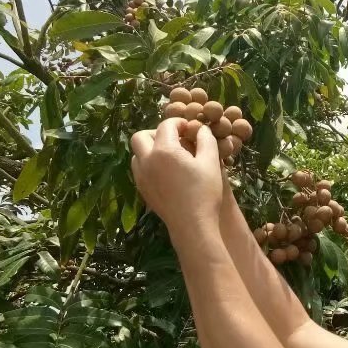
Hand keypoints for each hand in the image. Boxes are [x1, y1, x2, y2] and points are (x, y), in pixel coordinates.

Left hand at [130, 118, 223, 233]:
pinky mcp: (142, 189)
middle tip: (175, 139)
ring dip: (150, 148)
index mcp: (164, 150)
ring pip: (137, 153)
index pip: (166, 126)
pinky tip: (166, 171)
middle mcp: (147, 160)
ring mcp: (141, 176)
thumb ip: (206, 140)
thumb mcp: (211, 162)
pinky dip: (149, 163)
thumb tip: (201, 129)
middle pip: (141, 136)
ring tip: (170, 155)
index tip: (189, 128)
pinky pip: (139, 169)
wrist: (192, 224)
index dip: (178, 123)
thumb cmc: (204, 192)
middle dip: (156, 133)